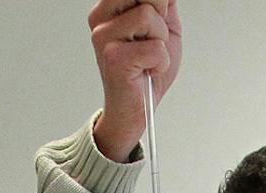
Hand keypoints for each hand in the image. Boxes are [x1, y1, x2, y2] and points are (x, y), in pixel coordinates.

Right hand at [88, 0, 181, 160]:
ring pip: (148, 16)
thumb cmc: (146, 71)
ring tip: (149, 58)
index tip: (155, 22)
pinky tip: (148, 70)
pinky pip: (155, 47)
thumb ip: (165, 4)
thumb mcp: (163, 28)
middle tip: (154, 39)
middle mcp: (101, 20)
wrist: (136, 110)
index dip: (158, 3)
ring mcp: (104, 38)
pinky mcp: (114, 59)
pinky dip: (161, 62)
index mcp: (109, 9)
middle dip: (160, 16)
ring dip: (160, 42)